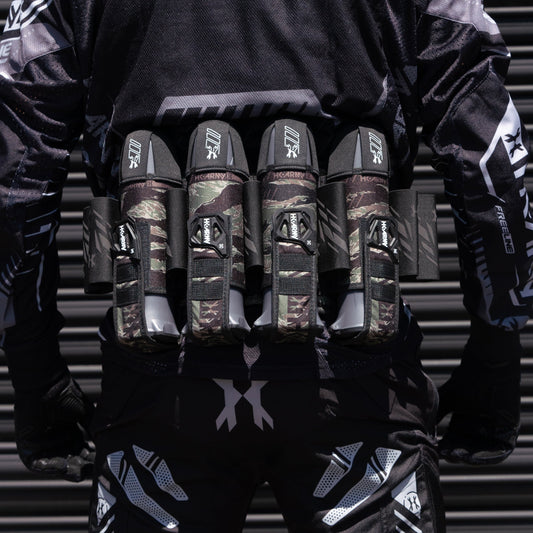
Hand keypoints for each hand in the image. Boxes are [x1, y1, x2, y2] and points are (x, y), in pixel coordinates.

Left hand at [14, 373, 94, 481]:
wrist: (46, 385)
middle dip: (82, 467)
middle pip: (72, 461)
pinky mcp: (28, 449)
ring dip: (68, 469)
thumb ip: (94, 428)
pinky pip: (39, 463)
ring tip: (80, 472)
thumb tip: (108, 442)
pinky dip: (50, 467)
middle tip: (93, 471)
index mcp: (71, 434)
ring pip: (57, 464)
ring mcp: (43, 446)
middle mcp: (58, 442)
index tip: (103, 463)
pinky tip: (63, 466)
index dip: (92, 459)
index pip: (82, 452)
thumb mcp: (85, 413)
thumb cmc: (66, 394)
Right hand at [436, 318, 521, 464]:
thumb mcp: (448, 397)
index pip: (455, 440)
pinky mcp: (509, 428)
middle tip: (446, 456)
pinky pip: (502, 449)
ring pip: (483, 451)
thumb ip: (437, 412)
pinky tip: (476, 457)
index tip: (435, 450)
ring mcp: (495, 428)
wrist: (488, 362)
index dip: (446, 447)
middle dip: (457, 454)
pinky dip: (490, 455)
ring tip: (458, 457)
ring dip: (471, 457)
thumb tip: (420, 426)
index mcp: (466, 420)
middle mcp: (480, 427)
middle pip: (468, 448)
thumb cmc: (467, 376)